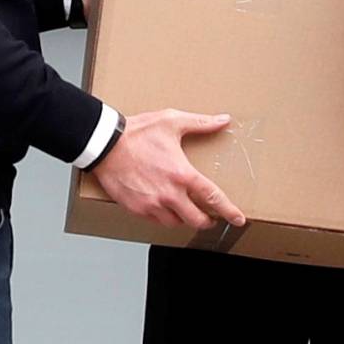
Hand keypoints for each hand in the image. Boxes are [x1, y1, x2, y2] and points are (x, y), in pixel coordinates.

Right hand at [89, 110, 246, 230]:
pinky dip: (165, 217)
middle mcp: (170, 194)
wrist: (105, 145)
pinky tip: (165, 208)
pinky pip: (157, 221)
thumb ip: (200, 123)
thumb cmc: (137, 133)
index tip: (238, 219)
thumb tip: (223, 120)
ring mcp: (152, 204)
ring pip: (177, 223)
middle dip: (206, 220)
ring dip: (184, 218)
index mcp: (182, 174)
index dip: (229, 211)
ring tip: (186, 210)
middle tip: (209, 217)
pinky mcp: (137, 209)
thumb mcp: (172, 122)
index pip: (213, 198)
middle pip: (197, 219)